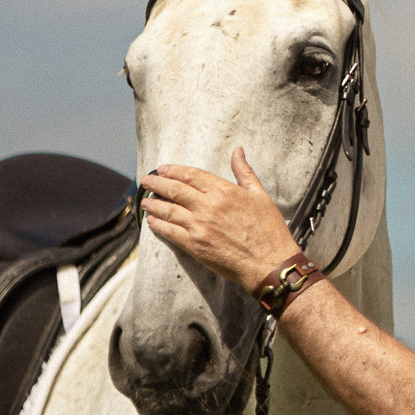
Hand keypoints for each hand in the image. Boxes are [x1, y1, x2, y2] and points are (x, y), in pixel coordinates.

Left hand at [142, 147, 302, 291]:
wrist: (269, 263)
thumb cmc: (269, 230)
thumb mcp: (260, 195)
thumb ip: (244, 172)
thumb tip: (237, 151)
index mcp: (224, 191)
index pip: (191, 175)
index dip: (173, 171)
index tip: (162, 169)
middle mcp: (208, 206)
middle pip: (175, 190)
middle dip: (156, 184)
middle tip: (146, 181)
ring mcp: (199, 226)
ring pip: (168, 211)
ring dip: (153, 204)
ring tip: (145, 201)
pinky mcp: (195, 246)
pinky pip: (170, 232)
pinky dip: (158, 226)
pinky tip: (151, 222)